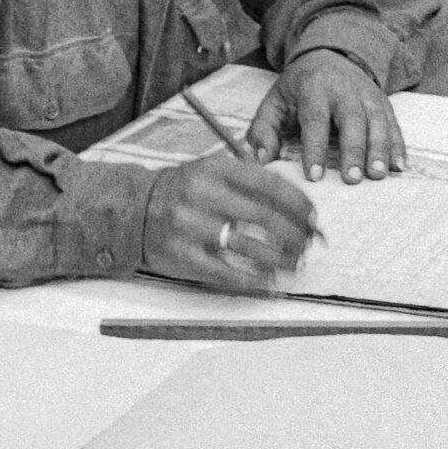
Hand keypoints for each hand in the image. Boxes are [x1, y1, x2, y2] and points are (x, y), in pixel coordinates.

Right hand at [142, 150, 316, 285]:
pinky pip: (224, 272)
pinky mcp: (181, 255)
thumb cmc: (183, 191)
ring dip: (279, 258)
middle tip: (309, 244)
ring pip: (247, 246)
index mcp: (215, 169)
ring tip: (295, 263)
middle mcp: (202, 194)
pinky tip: (269, 280)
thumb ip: (249, 180)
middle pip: (263, 216)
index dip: (298, 204)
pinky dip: (251, 279)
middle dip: (295, 233)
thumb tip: (297, 204)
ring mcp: (190, 226)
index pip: (269, 184)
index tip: (313, 217)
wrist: (134, 208)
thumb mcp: (212, 171)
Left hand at [247, 51, 406, 182]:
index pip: (315, 119)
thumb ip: (263, 130)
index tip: (315, 175)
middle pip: (352, 120)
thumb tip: (262, 161)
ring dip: (379, 149)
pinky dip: (397, 145)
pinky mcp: (383, 101)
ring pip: (377, 121)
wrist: (330, 54)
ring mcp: (367, 94)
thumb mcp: (274, 101)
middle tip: (351, 179)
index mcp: (314, 88)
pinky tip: (398, 166)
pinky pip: (393, 123)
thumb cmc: (299, 87)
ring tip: (377, 176)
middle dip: (353, 150)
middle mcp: (344, 89)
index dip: (315, 148)